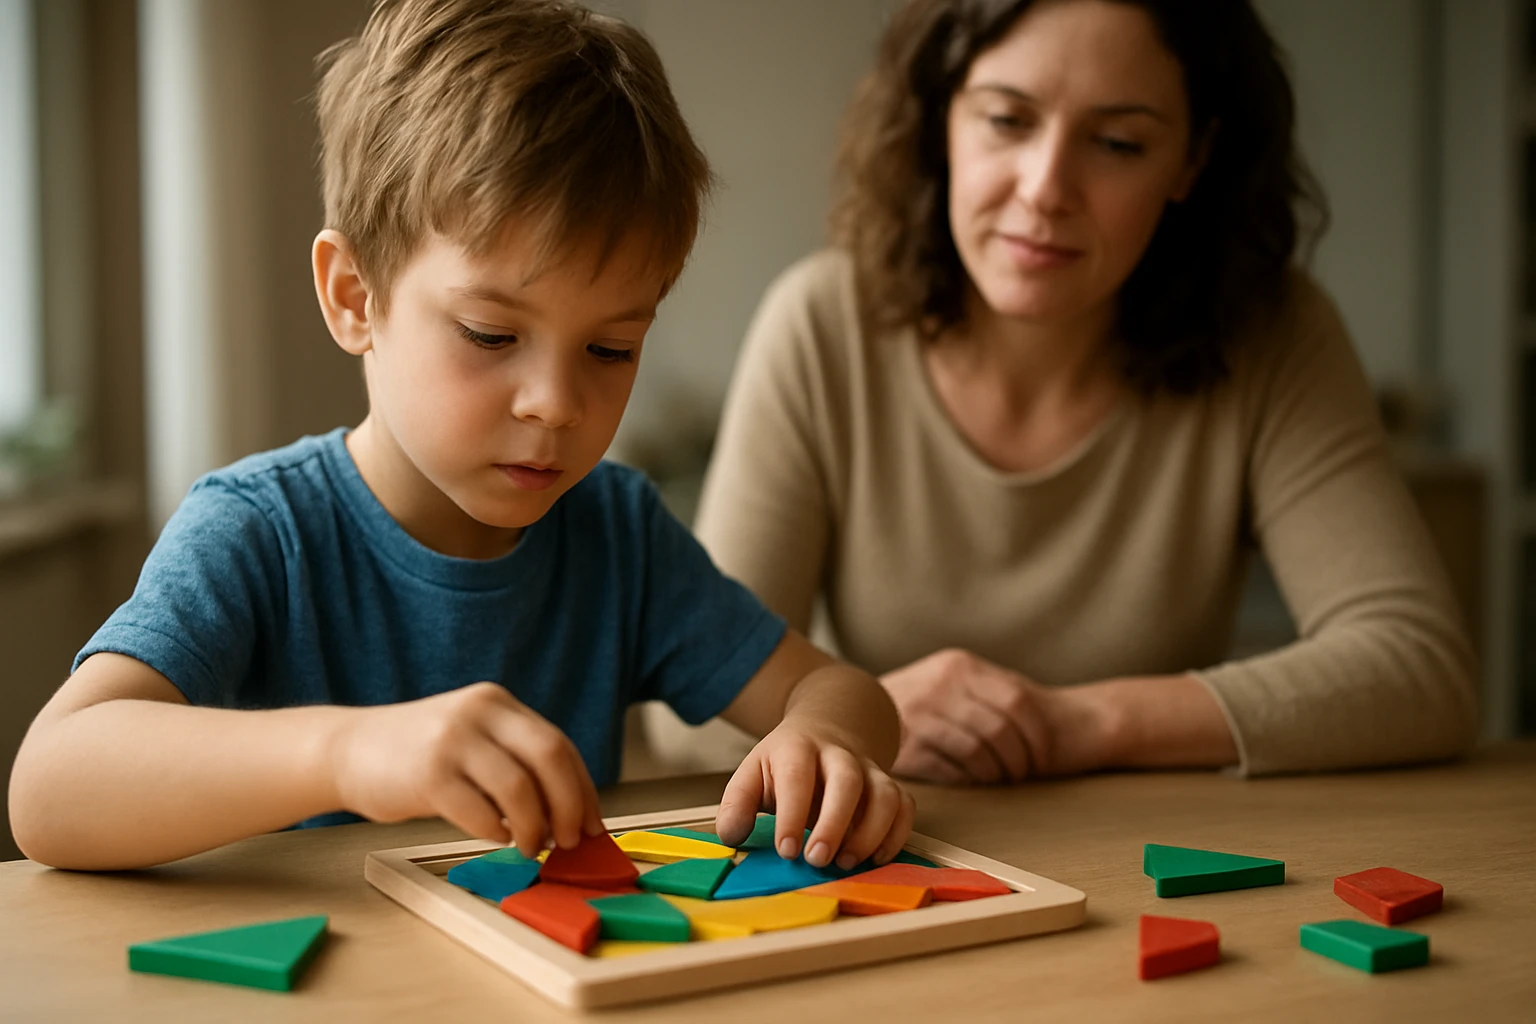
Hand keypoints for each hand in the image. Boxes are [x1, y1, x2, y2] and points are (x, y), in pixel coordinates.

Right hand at [329, 681, 602, 856]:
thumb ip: (514, 759)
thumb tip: (569, 810)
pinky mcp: (428, 775)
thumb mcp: (473, 738)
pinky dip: (496, 832)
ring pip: (519, 789)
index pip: (559, 744)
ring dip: (534, 827)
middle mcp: (478, 713)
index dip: (583, 788)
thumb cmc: (419, 755)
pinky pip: (481, 812)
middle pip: (550, 757)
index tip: (593, 822)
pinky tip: (494, 836)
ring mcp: (453, 741)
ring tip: (530, 845)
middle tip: (570, 839)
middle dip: (570, 806)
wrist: (348, 750)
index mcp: (497, 703)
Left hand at [715, 723, 914, 870]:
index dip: (793, 814)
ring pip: (885, 794)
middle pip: (847, 781)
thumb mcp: (752, 774)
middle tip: (818, 860)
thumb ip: (736, 804)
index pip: (797, 776)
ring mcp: (869, 770)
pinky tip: (875, 858)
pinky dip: (897, 835)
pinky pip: (905, 807)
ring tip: (846, 863)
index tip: (786, 850)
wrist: (825, 730)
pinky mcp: (890, 786)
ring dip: (870, 833)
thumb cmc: (784, 764)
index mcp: (797, 748)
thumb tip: (732, 836)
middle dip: (835, 823)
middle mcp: (838, 755)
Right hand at [880, 649, 1109, 783]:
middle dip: (1019, 760)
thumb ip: (991, 692)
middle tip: (1021, 774)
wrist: (854, 704)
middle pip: (1000, 730)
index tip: (1042, 756)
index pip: (1016, 702)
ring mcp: (918, 715)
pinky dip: (969, 780)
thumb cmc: (922, 699)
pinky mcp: (904, 746)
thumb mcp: (955, 680)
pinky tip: (971, 780)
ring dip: (996, 773)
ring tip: (999, 778)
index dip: (1037, 736)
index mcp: (959, 666)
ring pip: (977, 751)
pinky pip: (950, 769)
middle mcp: (938, 685)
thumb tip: (1049, 728)